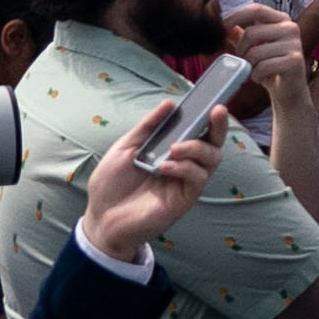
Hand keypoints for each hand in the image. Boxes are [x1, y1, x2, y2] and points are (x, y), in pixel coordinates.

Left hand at [76, 96, 223, 264]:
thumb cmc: (112, 185)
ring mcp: (185, 183)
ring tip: (175, 148)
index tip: (214, 100)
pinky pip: (197, 178)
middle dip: (218, 126)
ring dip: (196, 147)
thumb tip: (170, 104)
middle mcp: (184, 166)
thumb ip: (148, 127)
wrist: (100, 218)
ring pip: (211, 159)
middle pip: (213, 144)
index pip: (198, 131)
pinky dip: (184, 168)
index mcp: (171, 152)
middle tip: (216, 111)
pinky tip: (165, 167)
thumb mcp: (126, 148)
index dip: (209, 116)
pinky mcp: (184, 199)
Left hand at [216, 1, 309, 113]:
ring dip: (248, 66)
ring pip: (255, 52)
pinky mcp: (294, 61)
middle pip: (251, 33)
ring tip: (253, 72)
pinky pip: (262, 67)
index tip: (222, 27)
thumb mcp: (254, 48)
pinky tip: (261, 78)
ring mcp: (295, 44)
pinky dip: (255, 76)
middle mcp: (291, 28)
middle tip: (241, 63)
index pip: (256, 9)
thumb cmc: (270, 67)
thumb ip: (241, 34)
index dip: (236, 16)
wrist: (290, 91)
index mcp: (281, 19)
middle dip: (240, 51)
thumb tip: (224, 24)